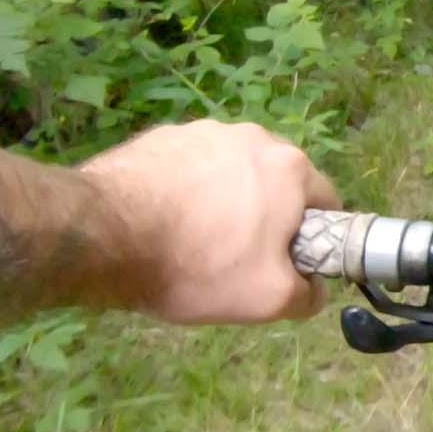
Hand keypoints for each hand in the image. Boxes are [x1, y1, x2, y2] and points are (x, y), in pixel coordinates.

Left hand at [81, 120, 339, 323]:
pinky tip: (162, 222)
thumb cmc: (199, 265)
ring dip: (225, 200)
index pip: (326, 202)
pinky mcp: (161, 136)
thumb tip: (315, 288)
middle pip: (277, 183)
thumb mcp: (269, 300)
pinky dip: (185, 191)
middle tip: (237, 257)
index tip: (286, 263)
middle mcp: (253, 137)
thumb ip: (308, 295)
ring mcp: (203, 131)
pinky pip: (189, 167)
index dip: (313, 238)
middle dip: (266, 216)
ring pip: (231, 173)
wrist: (106, 235)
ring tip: (192, 240)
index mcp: (290, 168)